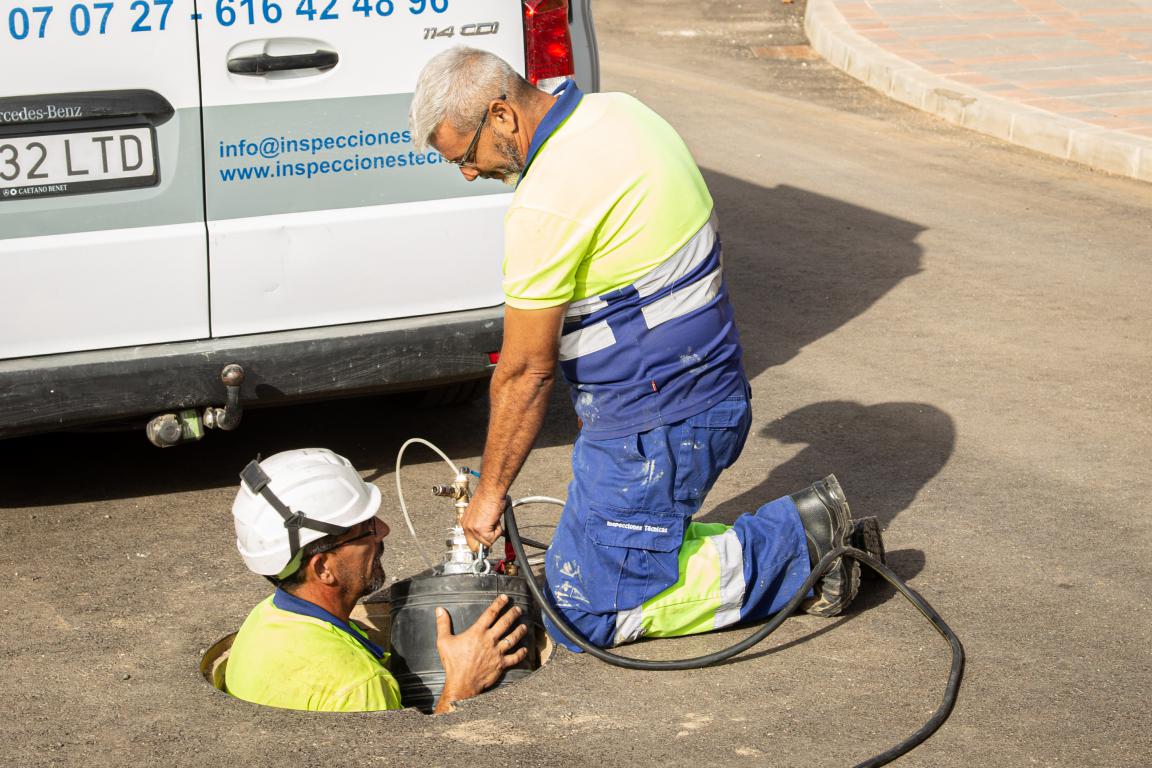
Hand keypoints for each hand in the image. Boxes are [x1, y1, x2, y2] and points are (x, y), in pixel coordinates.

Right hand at [433, 594, 528, 712]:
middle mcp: (490, 640)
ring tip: (524, 626)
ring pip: (513, 638)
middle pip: (505, 623)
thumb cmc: (452, 663)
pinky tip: (525, 649)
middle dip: (513, 614)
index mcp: (477, 632)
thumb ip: (443, 624)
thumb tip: (439, 610)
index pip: (490, 613)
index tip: (504, 598)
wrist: (461, 684)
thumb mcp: (444, 641)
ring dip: (520, 631)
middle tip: (518, 609)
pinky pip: (514, 657)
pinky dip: (521, 653)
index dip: (498, 604)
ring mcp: (497, 652)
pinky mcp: (501, 664)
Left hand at [461, 489, 505, 551]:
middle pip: (475, 547)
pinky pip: (492, 539)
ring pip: (487, 543)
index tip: (486, 540)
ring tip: (494, 519)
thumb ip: (479, 525)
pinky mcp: (481, 530)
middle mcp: (466, 527)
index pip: (470, 542)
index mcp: (465, 522)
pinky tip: (495, 519)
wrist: (491, 490)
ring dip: (494, 533)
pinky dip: (498, 531)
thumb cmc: (488, 496)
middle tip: (492, 531)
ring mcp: (473, 529)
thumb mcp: (479, 513)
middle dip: (486, 542)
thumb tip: (485, 532)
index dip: (480, 542)